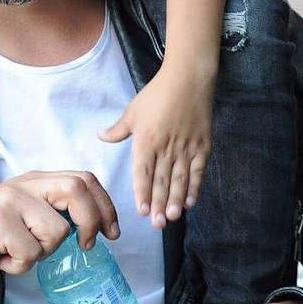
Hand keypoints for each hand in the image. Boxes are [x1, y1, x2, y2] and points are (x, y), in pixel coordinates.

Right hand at [0, 169, 119, 282]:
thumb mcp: (23, 218)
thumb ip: (50, 212)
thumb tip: (91, 224)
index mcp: (34, 180)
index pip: (83, 178)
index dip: (104, 204)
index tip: (112, 231)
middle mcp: (24, 184)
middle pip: (76, 188)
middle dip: (91, 221)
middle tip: (85, 246)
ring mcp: (10, 200)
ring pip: (56, 230)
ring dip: (41, 254)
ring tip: (16, 253)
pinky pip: (30, 253)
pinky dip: (18, 266)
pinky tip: (0, 259)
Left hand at [99, 64, 213, 225]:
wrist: (188, 79)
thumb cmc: (157, 94)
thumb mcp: (133, 110)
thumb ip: (118, 129)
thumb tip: (100, 136)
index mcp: (146, 139)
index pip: (143, 172)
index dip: (142, 192)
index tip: (141, 210)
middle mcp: (166, 147)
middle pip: (161, 180)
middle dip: (158, 203)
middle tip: (156, 224)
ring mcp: (186, 147)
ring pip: (179, 179)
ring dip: (174, 199)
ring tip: (171, 217)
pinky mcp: (202, 146)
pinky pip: (197, 171)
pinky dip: (194, 187)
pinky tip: (189, 202)